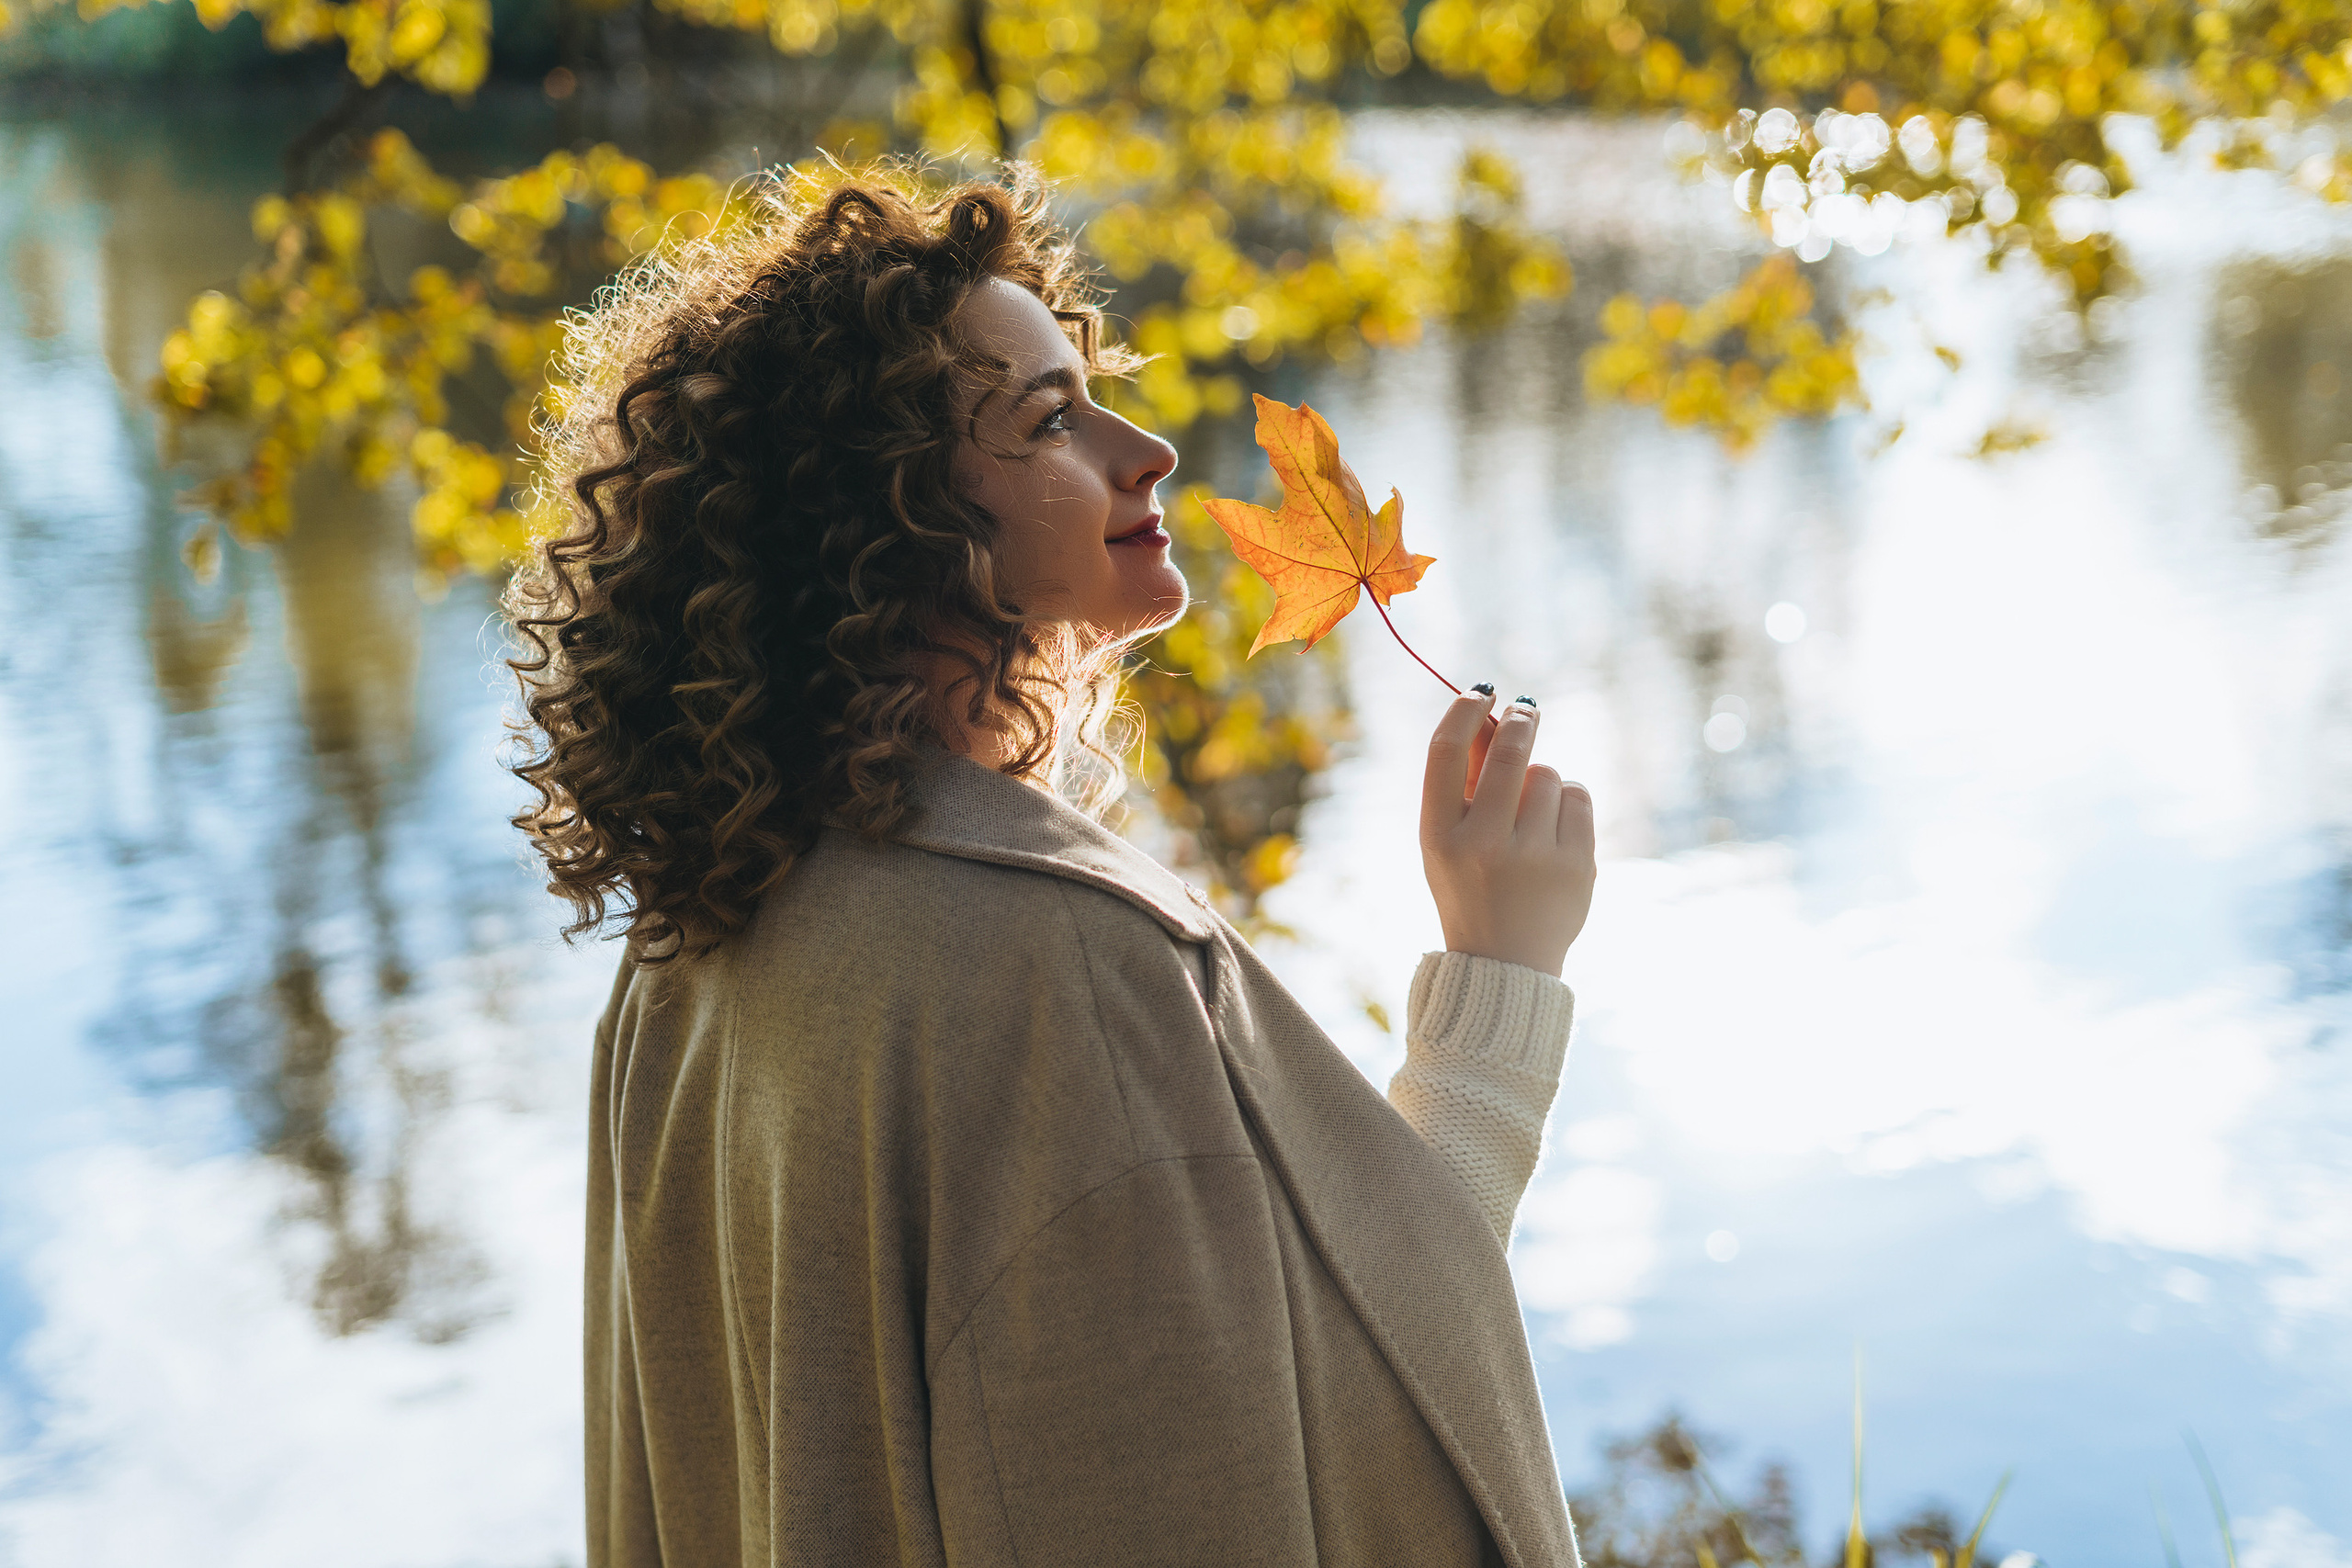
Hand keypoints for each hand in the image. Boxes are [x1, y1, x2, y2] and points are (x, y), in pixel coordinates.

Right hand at [1419, 689, 1595, 976]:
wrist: (1506, 963)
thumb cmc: (1472, 887)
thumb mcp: (1449, 840)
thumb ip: (1464, 781)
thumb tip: (1488, 710)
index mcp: (1438, 837)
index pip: (1444, 752)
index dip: (1463, 710)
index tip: (1480, 692)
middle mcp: (1483, 845)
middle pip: (1507, 752)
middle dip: (1521, 721)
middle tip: (1526, 709)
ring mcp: (1533, 857)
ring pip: (1547, 776)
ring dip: (1542, 782)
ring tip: (1532, 816)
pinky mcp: (1575, 865)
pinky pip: (1577, 797)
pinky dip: (1568, 802)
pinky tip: (1555, 830)